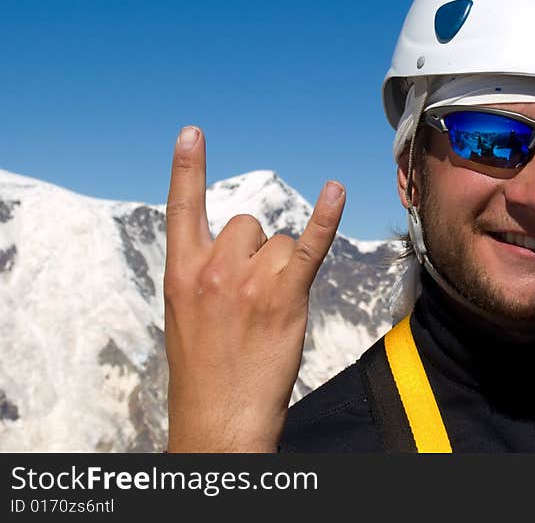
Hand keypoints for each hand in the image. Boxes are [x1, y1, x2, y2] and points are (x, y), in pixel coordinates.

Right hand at [162, 126, 344, 451]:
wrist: (219, 419)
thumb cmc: (205, 371)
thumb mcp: (185, 316)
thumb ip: (205, 274)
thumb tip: (243, 247)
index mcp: (180, 272)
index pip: (181, 207)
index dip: (187, 168)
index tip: (192, 133)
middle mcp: (213, 268)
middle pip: (249, 223)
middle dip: (256, 252)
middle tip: (250, 300)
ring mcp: (249, 280)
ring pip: (280, 242)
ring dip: (282, 269)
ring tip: (269, 312)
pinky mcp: (285, 294)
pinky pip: (310, 244)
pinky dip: (326, 216)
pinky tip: (336, 190)